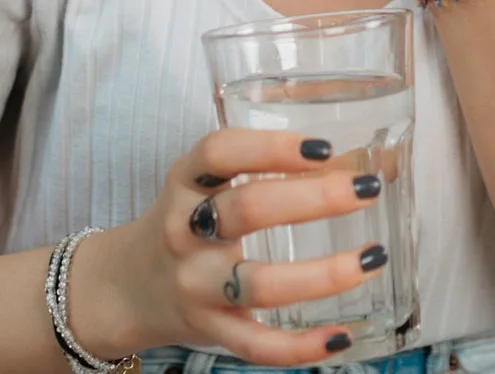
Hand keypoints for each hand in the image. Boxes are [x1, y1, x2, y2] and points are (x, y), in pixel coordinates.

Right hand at [69, 128, 388, 364]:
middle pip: (246, 211)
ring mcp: (196, 285)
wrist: (123, 287)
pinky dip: (299, 347)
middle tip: (365, 189)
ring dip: (322, 274)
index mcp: (186, 184)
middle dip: (313, 199)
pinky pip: (256, 345)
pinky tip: (340, 336)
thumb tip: (364, 159)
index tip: (324, 147)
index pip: (220, 153)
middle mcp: (186, 231)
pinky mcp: (210, 329)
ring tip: (371, 258)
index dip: (272, 147)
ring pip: (258, 284)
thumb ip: (263, 167)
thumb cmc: (183, 224)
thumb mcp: (202, 184)